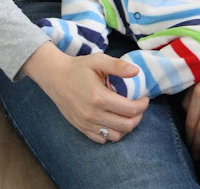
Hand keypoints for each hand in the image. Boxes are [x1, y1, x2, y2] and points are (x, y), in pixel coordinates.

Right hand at [22, 41, 148, 142]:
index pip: (130, 110)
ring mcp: (86, 124)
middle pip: (126, 126)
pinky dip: (112, 133)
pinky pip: (102, 139)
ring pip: (115, 136)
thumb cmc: (78, 67)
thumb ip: (118, 66)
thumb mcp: (98, 60)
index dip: (142, 106)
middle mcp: (93, 114)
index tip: (145, 98)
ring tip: (128, 115)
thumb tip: (136, 72)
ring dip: (126, 127)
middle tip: (139, 107)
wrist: (55, 77)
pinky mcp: (81, 128)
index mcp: (99, 97)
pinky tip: (114, 120)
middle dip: (138, 117)